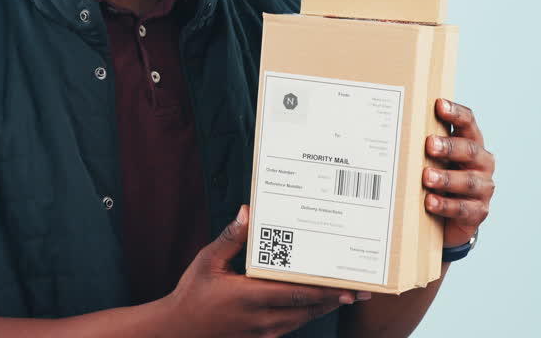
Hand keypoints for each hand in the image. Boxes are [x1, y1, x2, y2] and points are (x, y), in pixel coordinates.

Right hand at [160, 205, 370, 337]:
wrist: (179, 329)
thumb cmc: (193, 293)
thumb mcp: (208, 261)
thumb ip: (231, 238)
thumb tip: (249, 213)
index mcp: (249, 296)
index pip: (295, 294)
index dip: (324, 291)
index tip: (346, 286)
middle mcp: (261, 317)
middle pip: (307, 309)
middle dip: (335, 299)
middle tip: (362, 291)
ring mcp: (263, 331)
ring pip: (302, 320)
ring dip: (325, 308)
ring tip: (347, 295)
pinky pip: (292, 326)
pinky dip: (307, 315)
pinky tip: (316, 305)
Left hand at [424, 99, 494, 248]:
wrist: (450, 214)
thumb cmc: (438, 176)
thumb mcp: (430, 157)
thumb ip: (418, 142)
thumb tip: (382, 124)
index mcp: (471, 142)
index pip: (468, 122)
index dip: (456, 113)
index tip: (439, 104)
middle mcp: (481, 162)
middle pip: (469, 149)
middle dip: (448, 146)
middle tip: (429, 144)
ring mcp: (483, 187)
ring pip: (467, 180)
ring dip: (446, 178)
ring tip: (426, 177)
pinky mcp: (478, 211)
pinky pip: (463, 208)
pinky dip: (445, 205)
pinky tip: (429, 202)